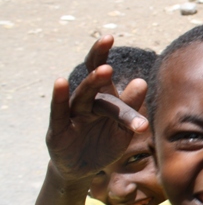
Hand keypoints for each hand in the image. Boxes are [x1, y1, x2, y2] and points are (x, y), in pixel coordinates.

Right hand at [46, 35, 148, 181]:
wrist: (83, 169)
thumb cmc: (104, 143)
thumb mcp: (122, 129)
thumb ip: (131, 108)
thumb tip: (141, 81)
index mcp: (102, 98)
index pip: (100, 71)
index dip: (101, 53)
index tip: (109, 36)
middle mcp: (85, 102)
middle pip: (93, 82)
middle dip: (102, 67)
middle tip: (109, 46)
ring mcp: (71, 115)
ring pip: (83, 97)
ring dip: (93, 83)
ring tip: (105, 69)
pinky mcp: (58, 130)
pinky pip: (59, 113)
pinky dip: (60, 98)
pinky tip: (60, 82)